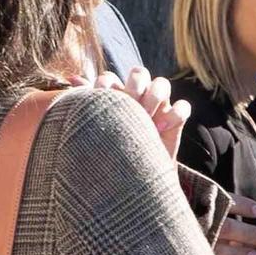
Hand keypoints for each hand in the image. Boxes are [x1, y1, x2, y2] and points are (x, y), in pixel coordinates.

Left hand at [73, 67, 190, 160]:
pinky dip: (174, 115)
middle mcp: (137, 97)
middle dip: (134, 86)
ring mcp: (157, 106)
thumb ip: (87, 102)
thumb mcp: (97, 127)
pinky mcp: (175, 120)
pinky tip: (160, 130)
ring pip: (162, 83)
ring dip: (154, 96)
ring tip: (146, 117)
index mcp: (114, 96)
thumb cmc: (111, 153)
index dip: (107, 85)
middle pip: (139, 72)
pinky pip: (183, 107)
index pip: (111, 77)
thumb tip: (72, 77)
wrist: (131, 182)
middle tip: (130, 105)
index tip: (102, 101)